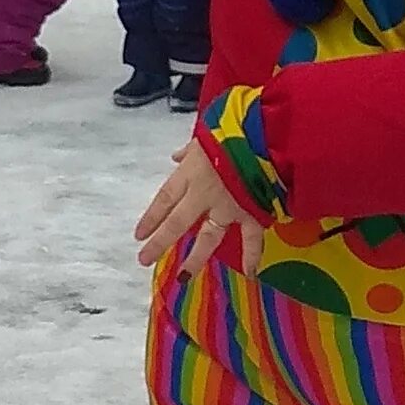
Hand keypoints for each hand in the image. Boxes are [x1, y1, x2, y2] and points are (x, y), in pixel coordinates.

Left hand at [135, 135, 252, 273]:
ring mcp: (229, 206)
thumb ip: (190, 150)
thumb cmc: (233, 127)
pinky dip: (252, 255)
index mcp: (191, 173)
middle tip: (144, 260)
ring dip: (195, 258)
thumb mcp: (205, 134)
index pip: (164, 199)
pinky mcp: (253, 212)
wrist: (266, 133)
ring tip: (184, 277)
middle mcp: (204, 194)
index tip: (138, 235)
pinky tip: (250, 272)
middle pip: (177, 223)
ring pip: (208, 237)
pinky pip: (252, 238)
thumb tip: (176, 156)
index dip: (151, 217)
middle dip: (160, 242)